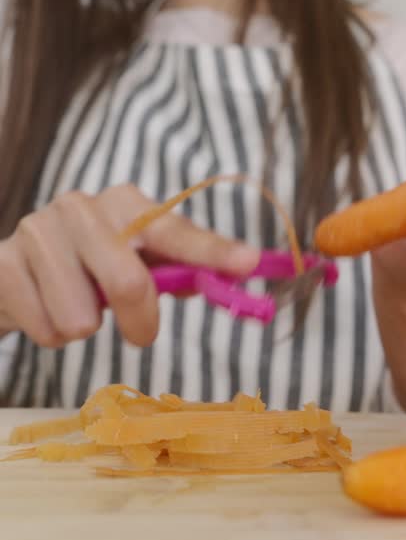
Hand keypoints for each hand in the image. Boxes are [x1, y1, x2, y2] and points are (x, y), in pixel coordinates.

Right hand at [0, 184, 258, 348]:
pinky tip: (43, 308)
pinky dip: (51, 335)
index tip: (247, 264)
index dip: (212, 251)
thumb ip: (181, 270)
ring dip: (84, 328)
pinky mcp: (4, 263)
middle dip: (139, 321)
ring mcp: (38, 230)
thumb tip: (233, 278)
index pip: (176, 231)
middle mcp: (82, 206)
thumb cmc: (88, 269)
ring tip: (73, 306)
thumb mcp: (136, 263)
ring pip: (81, 317)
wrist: (13, 272)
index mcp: (126, 204)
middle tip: (138, 332)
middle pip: (128, 283)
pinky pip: (46, 329)